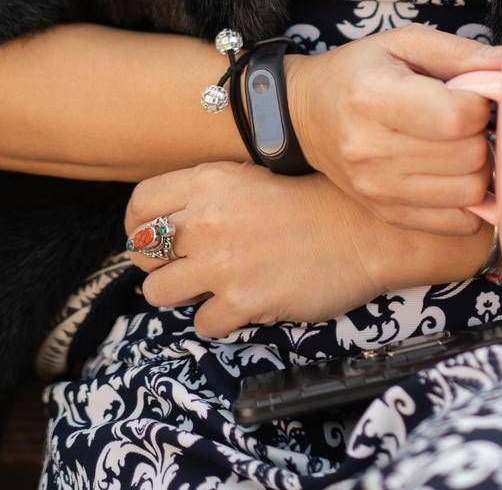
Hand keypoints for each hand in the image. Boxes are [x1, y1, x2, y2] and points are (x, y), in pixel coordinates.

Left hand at [123, 159, 492, 336]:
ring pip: (158, 293)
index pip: (139, 205)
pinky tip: (244, 304)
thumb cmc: (313, 201)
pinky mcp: (243, 301)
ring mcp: (221, 263)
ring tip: (213, 287)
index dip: (138, 226)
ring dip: (182, 294)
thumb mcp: (253, 178)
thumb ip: (209, 196)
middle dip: (159, 263)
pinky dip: (220, 319)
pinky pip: (202, 324)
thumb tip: (170, 223)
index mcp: (208, 181)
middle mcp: (206, 219)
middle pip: (141, 252)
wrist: (363, 229)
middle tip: (186, 267)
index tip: (152, 239)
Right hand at [284, 23, 501, 235]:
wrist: (306, 114)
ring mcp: (377, 189)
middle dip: (482, 134)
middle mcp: (371, 149)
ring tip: (461, 144)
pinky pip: (457, 223)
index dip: (480, 104)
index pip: (456, 118)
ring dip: (480, 167)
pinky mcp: (387, 213)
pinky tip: (456, 174)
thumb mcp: (402, 43)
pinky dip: (470, 201)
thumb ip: (460, 53)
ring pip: (469, 192)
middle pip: (469, 157)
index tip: (472, 94)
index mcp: (374, 97)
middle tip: (468, 119)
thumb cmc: (359, 71)